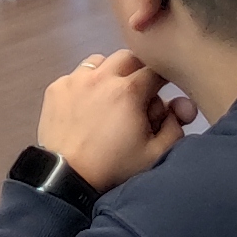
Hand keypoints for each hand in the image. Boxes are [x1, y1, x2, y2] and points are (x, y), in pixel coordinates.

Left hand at [36, 51, 185, 191]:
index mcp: (128, 90)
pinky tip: (87, 107)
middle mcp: (101, 77)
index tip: (162, 93)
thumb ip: (175, 126)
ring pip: (100, 61)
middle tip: (139, 95)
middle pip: (129, 58)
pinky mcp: (56, 88)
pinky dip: (86, 84)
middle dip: (138, 72)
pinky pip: (77, 75)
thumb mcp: (155, 154)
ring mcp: (75, 80)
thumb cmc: (113, 168)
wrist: (65, 178)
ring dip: (111, 74)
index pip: (156, 69)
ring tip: (112, 100)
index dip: (163, 81)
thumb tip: (180, 105)